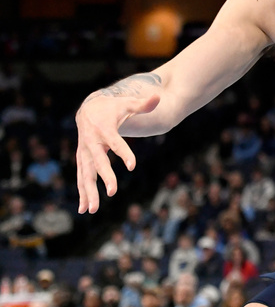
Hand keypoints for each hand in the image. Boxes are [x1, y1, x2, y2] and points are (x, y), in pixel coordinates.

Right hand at [76, 94, 158, 213]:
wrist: (89, 109)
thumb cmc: (113, 108)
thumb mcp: (127, 103)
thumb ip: (143, 103)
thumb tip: (158, 96)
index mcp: (103, 129)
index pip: (115, 142)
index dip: (124, 153)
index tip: (132, 165)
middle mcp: (91, 142)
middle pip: (98, 161)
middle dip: (105, 176)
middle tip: (113, 191)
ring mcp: (85, 152)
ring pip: (85, 174)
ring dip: (89, 192)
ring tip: (93, 210)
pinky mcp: (83, 160)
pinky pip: (82, 178)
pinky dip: (83, 193)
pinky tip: (85, 209)